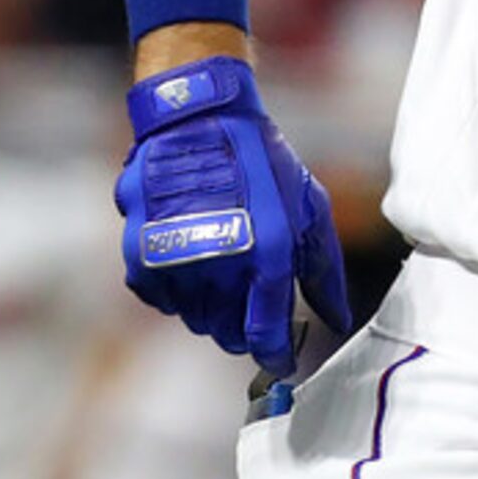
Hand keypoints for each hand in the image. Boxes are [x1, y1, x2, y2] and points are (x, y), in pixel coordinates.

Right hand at [115, 57, 353, 373]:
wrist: (199, 120)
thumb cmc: (261, 164)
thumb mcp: (308, 209)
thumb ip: (323, 272)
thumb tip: (338, 320)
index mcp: (268, 254)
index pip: (267, 336)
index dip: (275, 355)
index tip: (278, 359)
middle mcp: (220, 263)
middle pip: (225, 334)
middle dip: (239, 327)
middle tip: (246, 301)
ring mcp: (175, 260)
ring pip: (192, 318)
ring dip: (207, 305)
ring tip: (218, 266)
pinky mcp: (140, 253)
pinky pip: (159, 299)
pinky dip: (173, 290)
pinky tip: (187, 259)